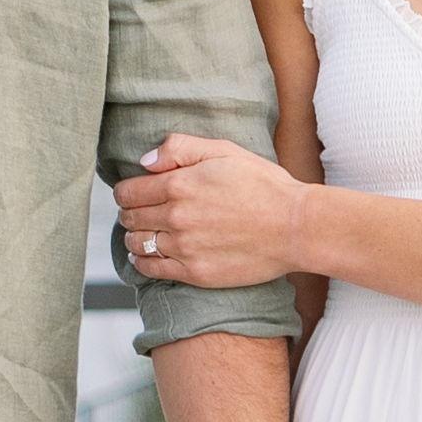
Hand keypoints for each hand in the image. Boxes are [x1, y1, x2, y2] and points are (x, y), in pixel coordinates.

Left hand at [115, 132, 312, 292]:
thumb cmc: (264, 185)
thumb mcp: (224, 151)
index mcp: (179, 184)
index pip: (129, 191)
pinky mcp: (195, 273)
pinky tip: (147, 256)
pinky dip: (142, 263)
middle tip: (138, 212)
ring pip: (137, 244)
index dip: (126, 191)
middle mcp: (176, 217)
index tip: (133, 192)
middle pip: (130, 217)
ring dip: (134, 237)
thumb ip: (180, 149)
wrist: (295, 226)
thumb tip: (145, 161)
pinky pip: (151, 270)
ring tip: (143, 233)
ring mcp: (184, 247)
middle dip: (129, 212)